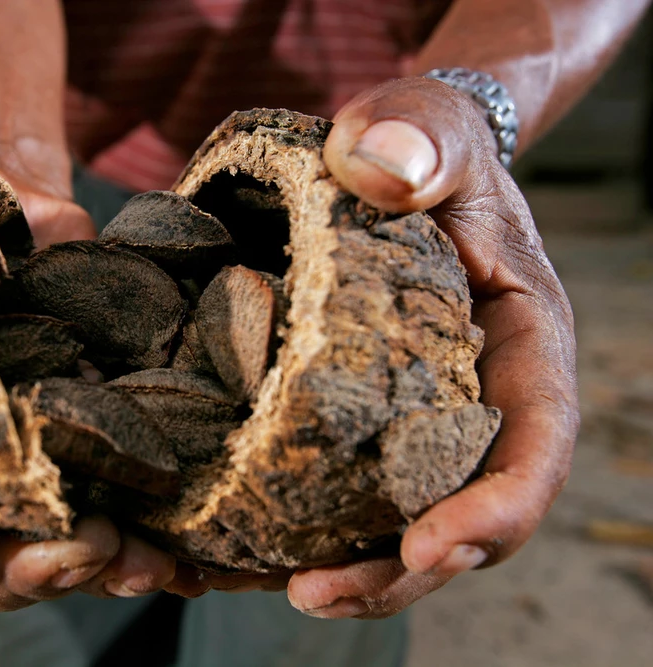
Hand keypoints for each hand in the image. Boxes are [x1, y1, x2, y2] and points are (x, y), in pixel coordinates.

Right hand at [0, 150, 175, 610]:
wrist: (8, 201)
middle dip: (16, 570)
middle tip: (71, 548)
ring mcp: (24, 469)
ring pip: (48, 554)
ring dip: (96, 570)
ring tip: (142, 558)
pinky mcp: (91, 449)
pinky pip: (119, 516)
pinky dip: (153, 544)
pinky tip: (190, 551)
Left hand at [279, 77, 577, 618]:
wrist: (388, 165)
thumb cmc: (422, 149)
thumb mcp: (428, 128)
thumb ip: (416, 137)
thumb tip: (379, 166)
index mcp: (517, 346)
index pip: (532, 444)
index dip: (496, 510)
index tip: (435, 549)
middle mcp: (464, 402)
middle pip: (451, 512)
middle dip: (393, 570)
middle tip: (315, 595)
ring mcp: (400, 421)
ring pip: (379, 520)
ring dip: (323, 569)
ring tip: (235, 584)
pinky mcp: (341, 420)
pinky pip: (318, 488)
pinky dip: (270, 527)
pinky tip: (207, 547)